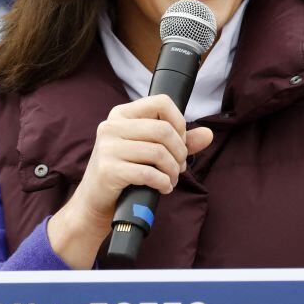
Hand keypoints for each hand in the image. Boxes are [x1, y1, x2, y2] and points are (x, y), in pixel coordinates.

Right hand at [48, 95, 213, 267]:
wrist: (95, 201)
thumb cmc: (125, 172)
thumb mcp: (150, 151)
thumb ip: (179, 141)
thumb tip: (208, 134)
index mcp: (121, 114)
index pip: (161, 102)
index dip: (179, 122)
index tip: (181, 142)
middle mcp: (111, 126)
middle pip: (163, 130)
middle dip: (180, 152)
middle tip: (180, 167)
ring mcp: (108, 147)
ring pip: (158, 152)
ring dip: (173, 170)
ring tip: (172, 179)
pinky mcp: (108, 170)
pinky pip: (148, 173)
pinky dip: (163, 183)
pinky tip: (163, 188)